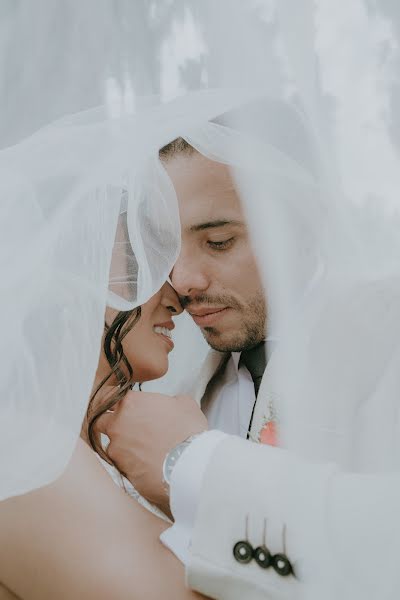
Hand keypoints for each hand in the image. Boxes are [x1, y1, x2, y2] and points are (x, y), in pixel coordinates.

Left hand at [95, 391, 206, 516]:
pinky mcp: (120, 469)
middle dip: (113, 425)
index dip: (122, 405)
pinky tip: (146, 466)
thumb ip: (169, 401)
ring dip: (123, 447)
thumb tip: (171, 404)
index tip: (131, 410)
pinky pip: (120, 464)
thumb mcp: (184, 404)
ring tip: (144, 452)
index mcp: (130, 402)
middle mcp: (117, 423)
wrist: (188, 464)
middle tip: (131, 429)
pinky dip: (130, 465)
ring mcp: (116, 448)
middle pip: (101, 421)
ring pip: (111, 445)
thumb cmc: (187, 430)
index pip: (112, 397)